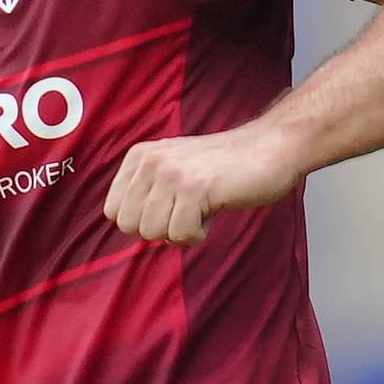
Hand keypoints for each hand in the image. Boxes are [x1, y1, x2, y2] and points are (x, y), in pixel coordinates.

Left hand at [104, 122, 301, 245]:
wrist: (269, 149)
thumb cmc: (224, 167)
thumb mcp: (173, 168)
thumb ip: (146, 190)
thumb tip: (127, 227)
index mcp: (140, 156)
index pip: (113, 211)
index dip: (142, 220)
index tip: (169, 209)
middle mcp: (150, 161)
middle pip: (130, 226)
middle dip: (159, 229)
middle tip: (187, 210)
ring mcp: (172, 173)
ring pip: (153, 233)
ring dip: (181, 231)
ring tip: (202, 208)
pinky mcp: (195, 188)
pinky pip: (180, 235)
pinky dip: (199, 233)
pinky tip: (213, 210)